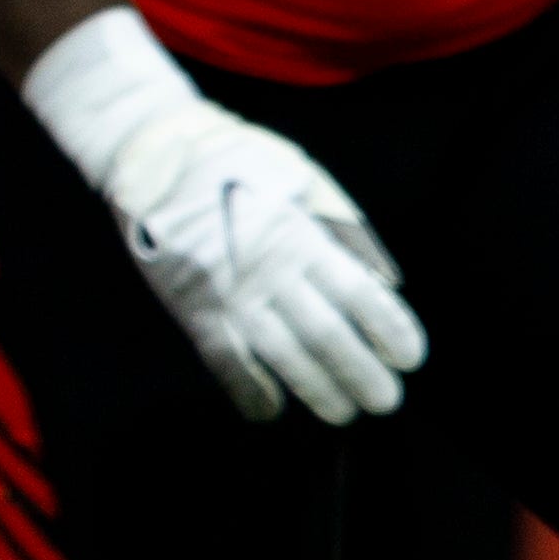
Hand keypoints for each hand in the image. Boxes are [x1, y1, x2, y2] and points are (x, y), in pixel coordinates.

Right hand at [93, 101, 422, 424]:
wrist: (149, 147)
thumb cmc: (235, 158)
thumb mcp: (301, 175)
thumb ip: (343, 229)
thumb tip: (382, 285)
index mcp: (300, 233)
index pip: (361, 297)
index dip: (391, 333)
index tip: (408, 357)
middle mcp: (267, 268)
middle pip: (328, 336)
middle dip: (362, 375)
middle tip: (384, 400)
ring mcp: (227, 291)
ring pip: (282, 357)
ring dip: (317, 390)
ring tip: (342, 411)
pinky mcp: (190, 306)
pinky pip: (225, 361)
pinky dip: (249, 390)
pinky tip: (271, 407)